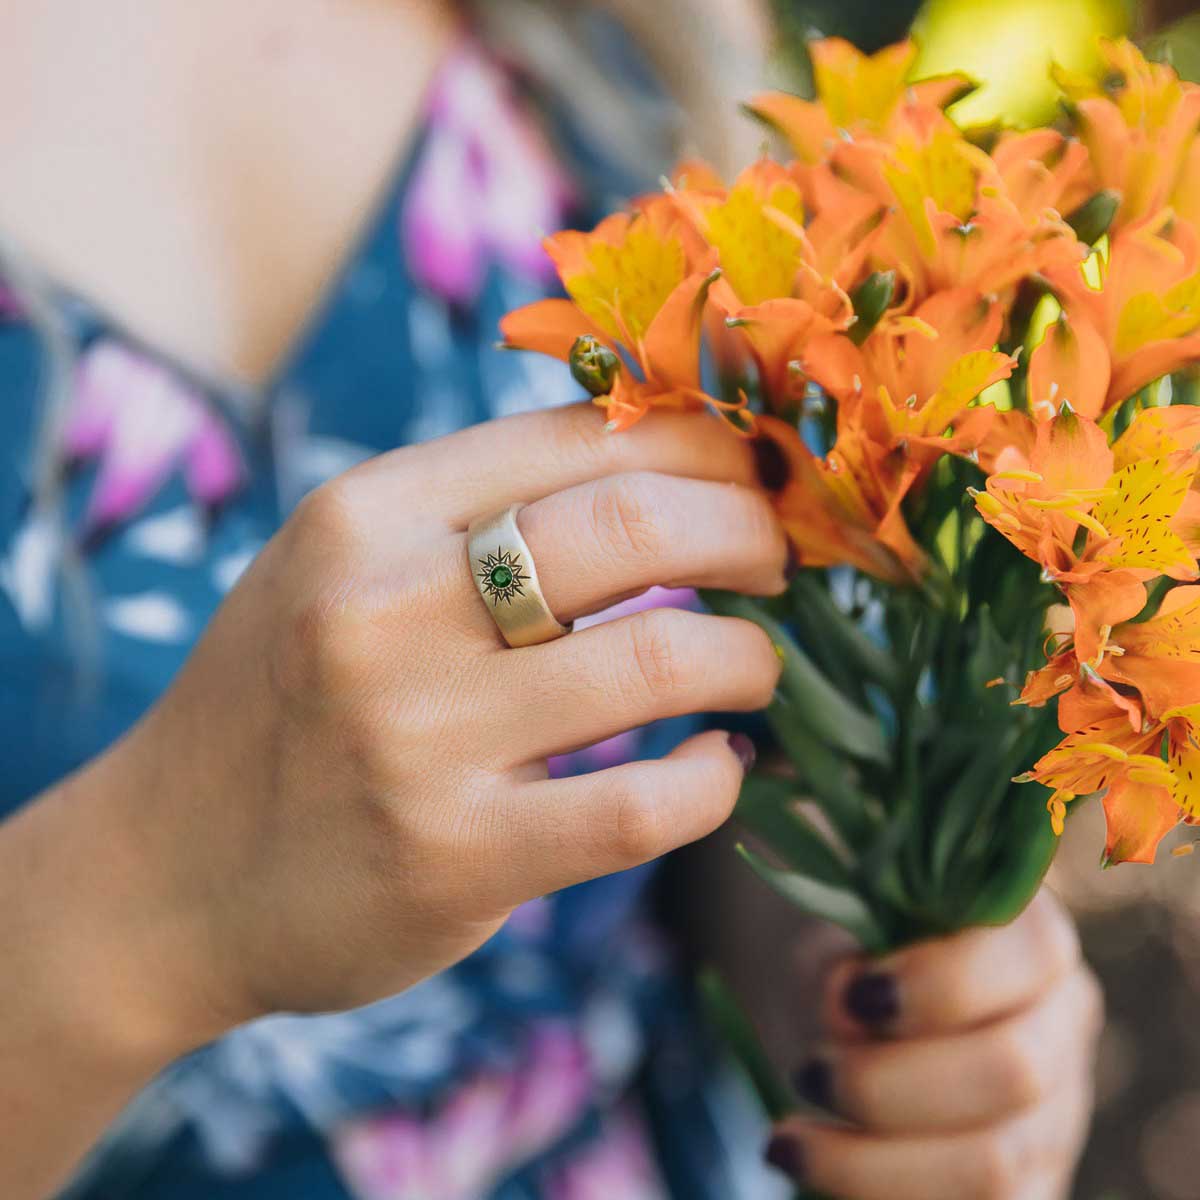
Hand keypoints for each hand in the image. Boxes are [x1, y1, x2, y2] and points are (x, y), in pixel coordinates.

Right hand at [70, 401, 786, 1053]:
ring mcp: (419, 737)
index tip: (751, 474)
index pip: (582, 435)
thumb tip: (655, 464)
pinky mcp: (455, 857)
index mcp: (366, 515)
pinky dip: (712, 783)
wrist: (160, 877)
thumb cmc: (280, 703)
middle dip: (747, 532)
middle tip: (778, 563)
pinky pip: (642, 808)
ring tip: (755, 668)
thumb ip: (474, 511)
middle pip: (637, 523)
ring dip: (748, 658)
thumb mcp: (340, 569)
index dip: (703, 444)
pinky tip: (716, 769)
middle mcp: (386, 608)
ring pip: (662, 661)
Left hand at [765, 890, 1101, 1199]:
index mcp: (1030, 937)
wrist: (841, 1023)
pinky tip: (815, 1172)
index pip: (1030, 952)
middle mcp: (1061, 1029)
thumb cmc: (843, 966)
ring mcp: (1056, 1121)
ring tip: (787, 1140)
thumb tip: (844, 1011)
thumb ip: (838, 966)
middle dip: (889, 1084)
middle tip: (807, 1073)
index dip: (940, 983)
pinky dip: (877, 1198)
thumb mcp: (828, 945)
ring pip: (994, 1169)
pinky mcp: (1032, 1191)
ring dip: (870, 1163)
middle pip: (1013, 1071)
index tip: (854, 997)